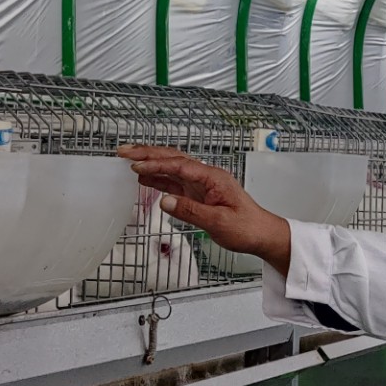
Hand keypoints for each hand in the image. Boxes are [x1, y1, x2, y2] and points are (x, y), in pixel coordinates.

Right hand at [117, 145, 292, 276]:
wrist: (261, 233)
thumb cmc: (246, 227)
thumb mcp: (218, 223)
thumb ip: (190, 211)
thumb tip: (165, 202)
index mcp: (212, 177)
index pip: (179, 166)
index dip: (156, 165)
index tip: (136, 166)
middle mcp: (206, 176)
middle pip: (173, 159)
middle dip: (147, 154)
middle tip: (124, 152)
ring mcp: (201, 184)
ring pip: (171, 168)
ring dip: (150, 163)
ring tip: (127, 161)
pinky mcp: (198, 193)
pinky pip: (175, 181)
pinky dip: (158, 178)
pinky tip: (144, 179)